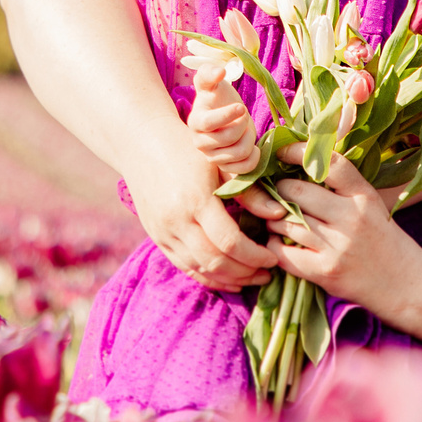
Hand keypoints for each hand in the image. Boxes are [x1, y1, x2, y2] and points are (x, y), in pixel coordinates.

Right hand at [123, 146, 275, 289]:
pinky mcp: (157, 238)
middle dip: (246, 272)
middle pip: (216, 261)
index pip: (230, 242)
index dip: (255, 255)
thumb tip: (280, 215)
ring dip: (230, 279)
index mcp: (196, 200)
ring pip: (200, 269)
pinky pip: (185, 267)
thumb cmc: (188, 148)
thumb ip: (249, 192)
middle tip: (269, 271)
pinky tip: (229, 278)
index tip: (274, 256)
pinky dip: (209, 278)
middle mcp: (177, 220)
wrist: (142, 142)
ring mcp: (163, 232)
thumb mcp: (220, 164)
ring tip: (253, 277)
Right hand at [181, 54, 256, 182]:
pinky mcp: (225, 168)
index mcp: (195, 121)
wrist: (225, 116)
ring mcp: (212, 157)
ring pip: (238, 154)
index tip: (241, 107)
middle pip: (227, 139)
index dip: (226, 115)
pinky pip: (243, 169)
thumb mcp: (212, 83)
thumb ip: (209, 73)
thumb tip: (218, 71)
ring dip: (249, 140)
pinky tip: (253, 147)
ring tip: (246, 130)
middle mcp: (200, 142)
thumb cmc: (218, 98)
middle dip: (242, 126)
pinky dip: (253, 158)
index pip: (207, 123)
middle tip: (244, 117)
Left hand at [259, 158, 421, 308]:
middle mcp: (351, 218)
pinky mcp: (326, 272)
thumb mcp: (370, 203)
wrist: (404, 282)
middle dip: (280, 190)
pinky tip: (279, 242)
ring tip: (276, 219)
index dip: (300, 152)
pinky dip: (275, 246)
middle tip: (276, 193)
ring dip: (274, 220)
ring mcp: (338, 247)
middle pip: (297, 192)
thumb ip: (342, 185)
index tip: (283, 153)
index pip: (331, 164)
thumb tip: (301, 160)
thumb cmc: (381, 237)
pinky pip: (285, 254)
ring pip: (286, 223)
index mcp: (363, 196)